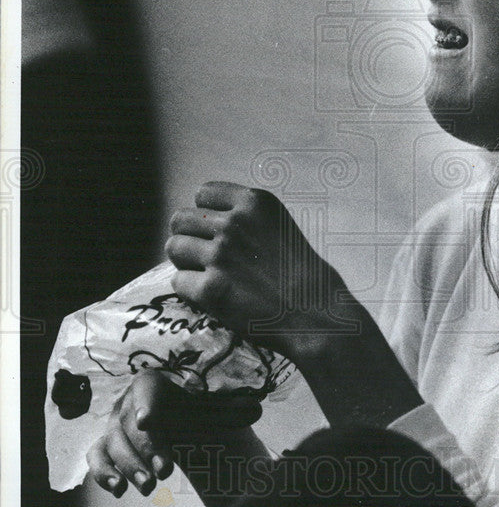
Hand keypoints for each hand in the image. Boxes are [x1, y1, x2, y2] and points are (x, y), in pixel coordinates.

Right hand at [86, 369, 260, 497]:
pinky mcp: (107, 447)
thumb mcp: (217, 410)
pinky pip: (97, 456)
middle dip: (147, 449)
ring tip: (148, 486)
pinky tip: (117, 489)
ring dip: (128, 465)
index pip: (146, 389)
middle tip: (164, 472)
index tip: (148, 422)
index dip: (146, 404)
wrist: (192, 432)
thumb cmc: (203, 415)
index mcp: (155, 385)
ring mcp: (116, 426)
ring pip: (112, 443)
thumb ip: (234, 409)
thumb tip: (255, 409)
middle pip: (130, 423)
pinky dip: (102, 471)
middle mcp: (130, 402)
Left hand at [166, 182, 346, 358]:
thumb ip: (247, 217)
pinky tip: (210, 296)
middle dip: (188, 236)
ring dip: (185, 262)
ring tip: (205, 274)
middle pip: (181, 219)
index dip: (205, 213)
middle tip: (202, 255)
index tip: (214, 229)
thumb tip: (206, 222)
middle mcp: (234, 223)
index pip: (204, 193)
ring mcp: (221, 255)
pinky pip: (178, 282)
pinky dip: (190, 290)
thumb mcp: (280, 225)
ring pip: (174, 247)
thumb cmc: (303, 274)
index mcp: (254, 202)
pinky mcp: (210, 289)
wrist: (316, 313)